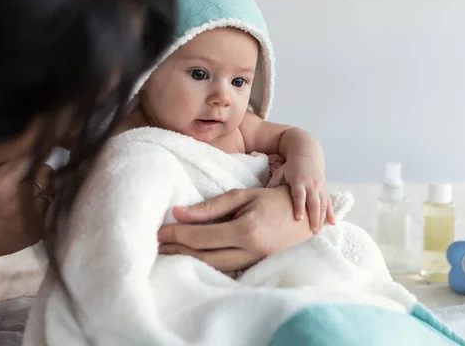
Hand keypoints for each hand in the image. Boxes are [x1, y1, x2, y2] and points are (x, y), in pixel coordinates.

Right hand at [0, 157, 53, 269]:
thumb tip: (23, 138)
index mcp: (5, 182)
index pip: (34, 156)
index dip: (37, 150)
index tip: (39, 146)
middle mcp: (23, 200)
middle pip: (46, 171)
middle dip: (38, 169)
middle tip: (26, 174)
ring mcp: (34, 217)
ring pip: (51, 189)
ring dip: (41, 187)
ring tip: (25, 193)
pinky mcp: (40, 230)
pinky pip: (49, 207)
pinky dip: (41, 205)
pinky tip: (26, 208)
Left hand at [157, 186, 312, 271]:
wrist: (306, 217)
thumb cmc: (275, 200)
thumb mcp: (243, 195)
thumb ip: (211, 206)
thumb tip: (179, 212)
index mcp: (247, 230)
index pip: (202, 237)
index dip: (177, 234)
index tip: (160, 231)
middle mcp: (251, 251)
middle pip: (204, 256)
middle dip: (178, 250)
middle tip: (157, 244)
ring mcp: (255, 263)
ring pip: (214, 267)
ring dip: (189, 259)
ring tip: (169, 251)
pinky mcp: (257, 268)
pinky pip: (226, 270)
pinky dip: (207, 264)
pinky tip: (193, 258)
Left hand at [266, 156, 334, 232]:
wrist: (307, 156)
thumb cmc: (291, 167)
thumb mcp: (281, 172)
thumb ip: (273, 184)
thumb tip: (263, 199)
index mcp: (299, 180)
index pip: (299, 195)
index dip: (299, 207)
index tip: (298, 219)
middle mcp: (311, 185)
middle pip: (314, 203)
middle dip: (314, 217)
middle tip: (312, 231)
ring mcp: (320, 187)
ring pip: (323, 205)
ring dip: (321, 218)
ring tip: (317, 231)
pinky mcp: (325, 189)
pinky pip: (329, 202)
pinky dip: (331, 213)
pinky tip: (332, 223)